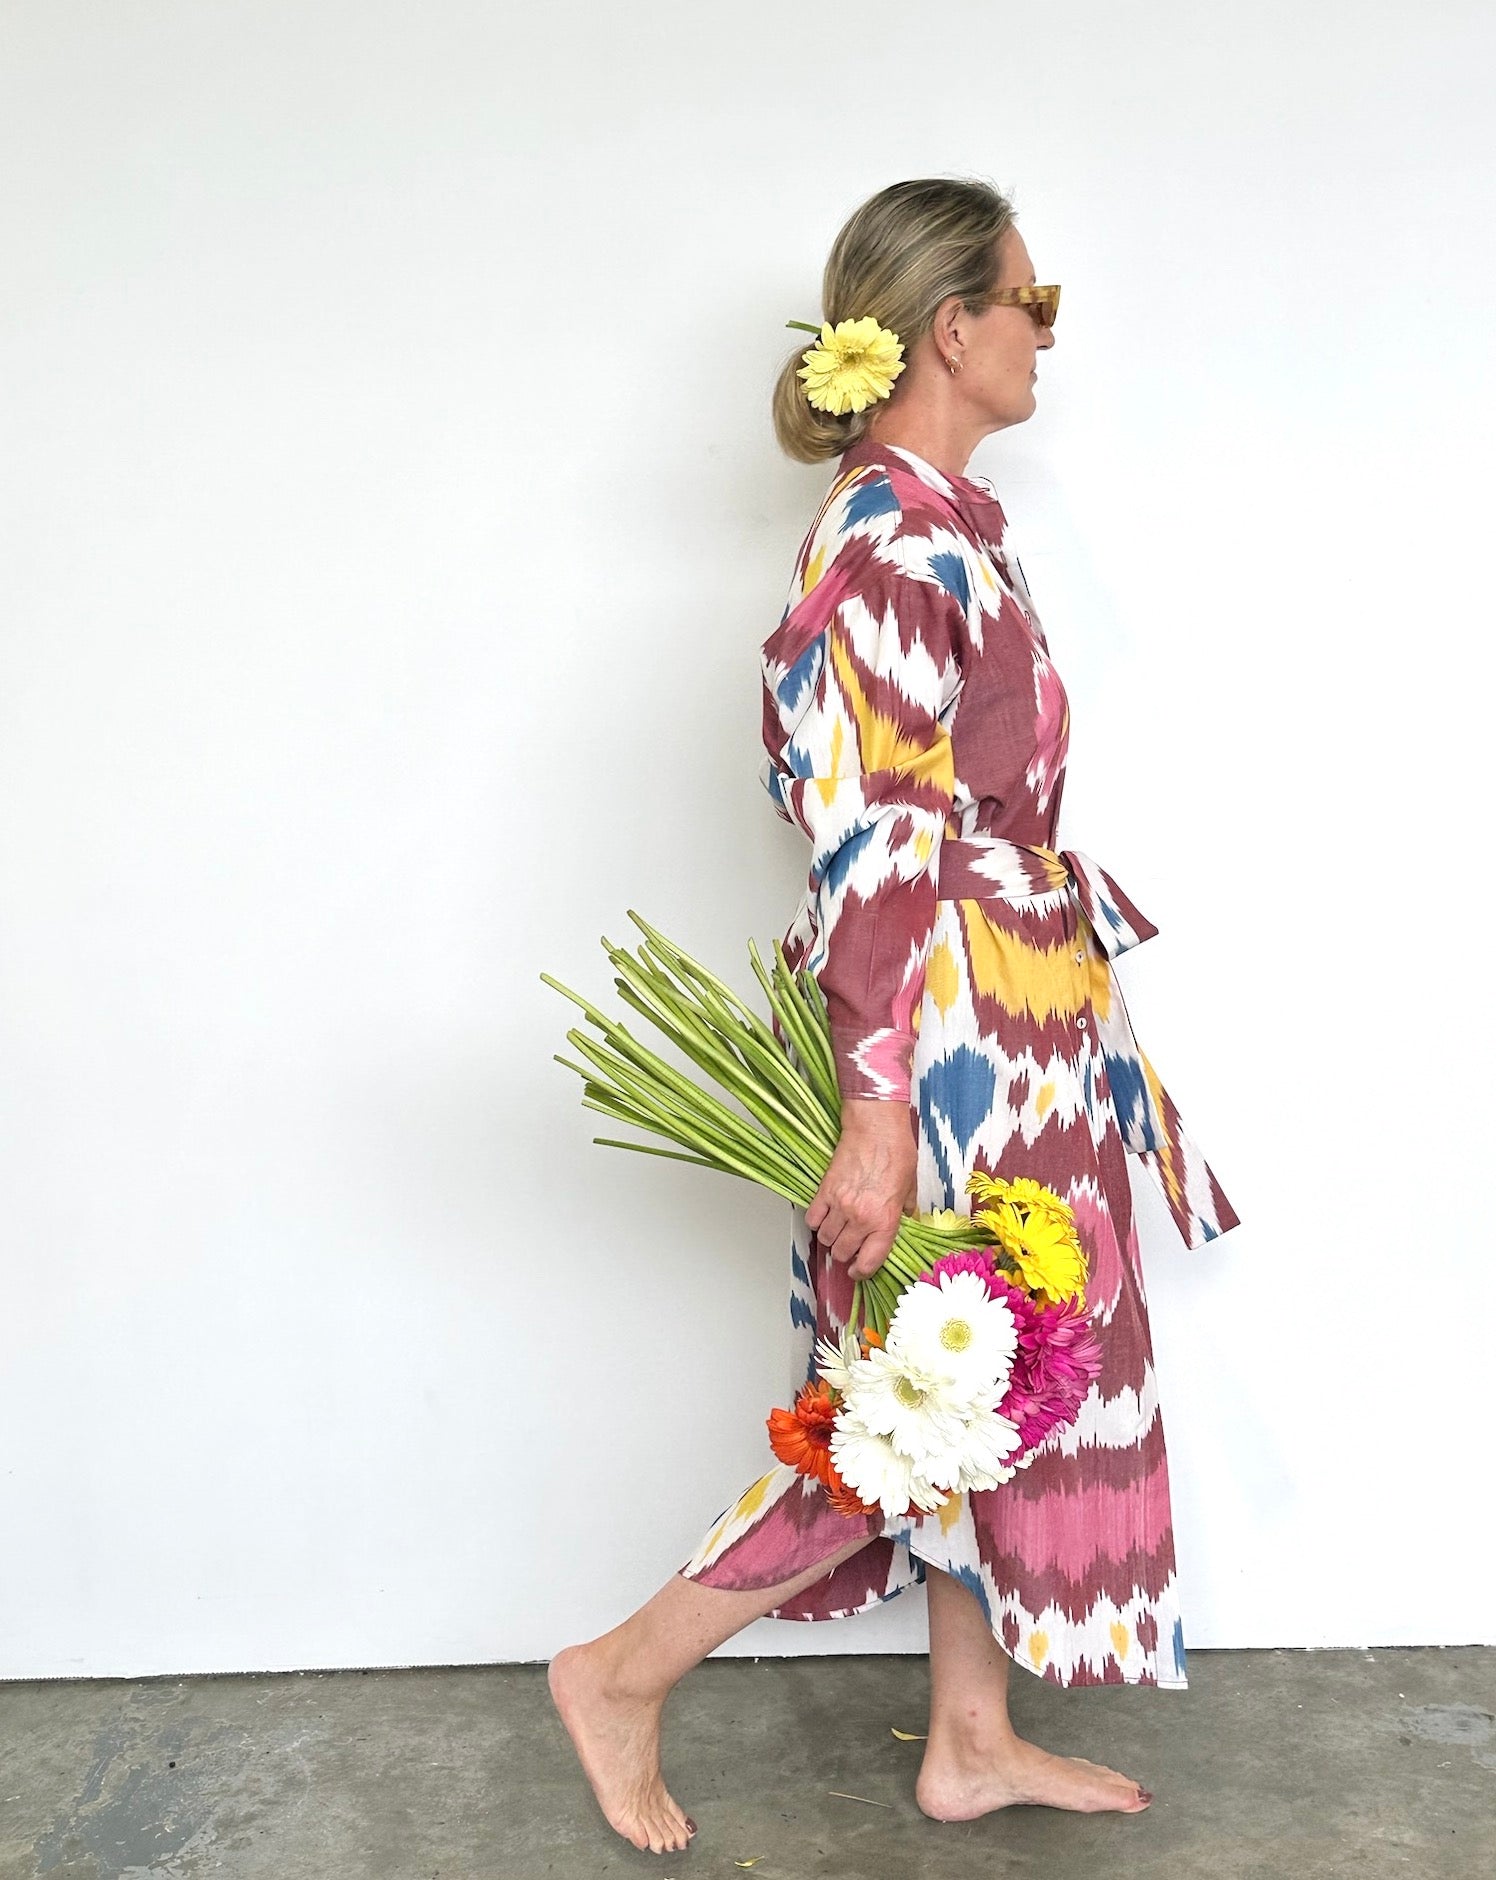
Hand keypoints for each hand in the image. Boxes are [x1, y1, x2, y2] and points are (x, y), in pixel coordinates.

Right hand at [805, 1097, 917, 1280]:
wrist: (875, 1127)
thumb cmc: (897, 1151)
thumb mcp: (912, 1186)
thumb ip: (906, 1210)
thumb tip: (905, 1221)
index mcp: (885, 1221)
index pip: (869, 1261)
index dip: (862, 1272)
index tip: (859, 1271)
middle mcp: (861, 1218)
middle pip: (842, 1252)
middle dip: (845, 1255)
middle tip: (848, 1248)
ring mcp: (840, 1205)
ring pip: (825, 1238)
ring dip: (830, 1239)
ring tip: (836, 1231)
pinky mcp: (825, 1191)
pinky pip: (812, 1218)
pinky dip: (815, 1222)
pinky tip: (824, 1217)